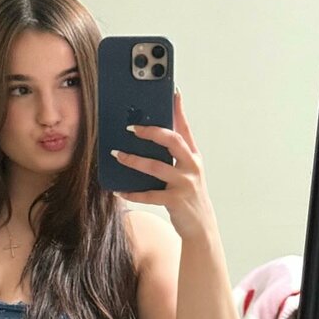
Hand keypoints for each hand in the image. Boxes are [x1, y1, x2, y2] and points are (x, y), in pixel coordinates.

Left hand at [111, 89, 216, 240]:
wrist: (200, 226)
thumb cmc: (188, 195)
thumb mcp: (185, 172)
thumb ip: (172, 156)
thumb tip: (149, 137)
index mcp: (193, 156)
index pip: (185, 128)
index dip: (179, 110)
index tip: (172, 92)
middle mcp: (191, 166)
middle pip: (172, 141)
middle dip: (151, 132)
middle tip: (131, 127)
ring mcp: (184, 184)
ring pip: (156, 167)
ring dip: (134, 160)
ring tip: (118, 155)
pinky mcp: (176, 201)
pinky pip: (150, 195)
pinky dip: (132, 193)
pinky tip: (119, 190)